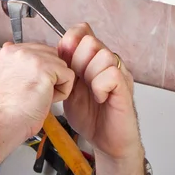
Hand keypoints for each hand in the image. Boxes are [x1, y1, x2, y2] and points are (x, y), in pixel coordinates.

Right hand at [0, 42, 74, 162]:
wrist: (0, 124)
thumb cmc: (0, 112)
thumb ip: (9, 65)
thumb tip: (15, 54)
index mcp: (4, 53)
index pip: (34, 51)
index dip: (38, 71)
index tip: (29, 86)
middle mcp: (16, 51)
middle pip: (49, 55)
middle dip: (49, 74)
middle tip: (34, 93)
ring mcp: (30, 57)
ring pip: (60, 65)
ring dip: (55, 83)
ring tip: (39, 97)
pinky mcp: (45, 68)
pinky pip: (68, 75)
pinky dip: (63, 92)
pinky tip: (47, 100)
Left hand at [58, 23, 145, 174]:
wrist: (106, 142)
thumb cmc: (90, 117)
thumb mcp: (69, 89)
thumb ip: (63, 71)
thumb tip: (49, 54)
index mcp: (92, 60)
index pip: (83, 32)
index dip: (70, 41)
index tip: (63, 58)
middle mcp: (108, 63)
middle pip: (91, 41)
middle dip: (77, 60)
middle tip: (76, 80)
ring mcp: (119, 74)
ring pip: (103, 55)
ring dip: (89, 73)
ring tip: (88, 89)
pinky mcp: (125, 88)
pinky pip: (112, 73)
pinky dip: (99, 85)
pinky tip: (98, 97)